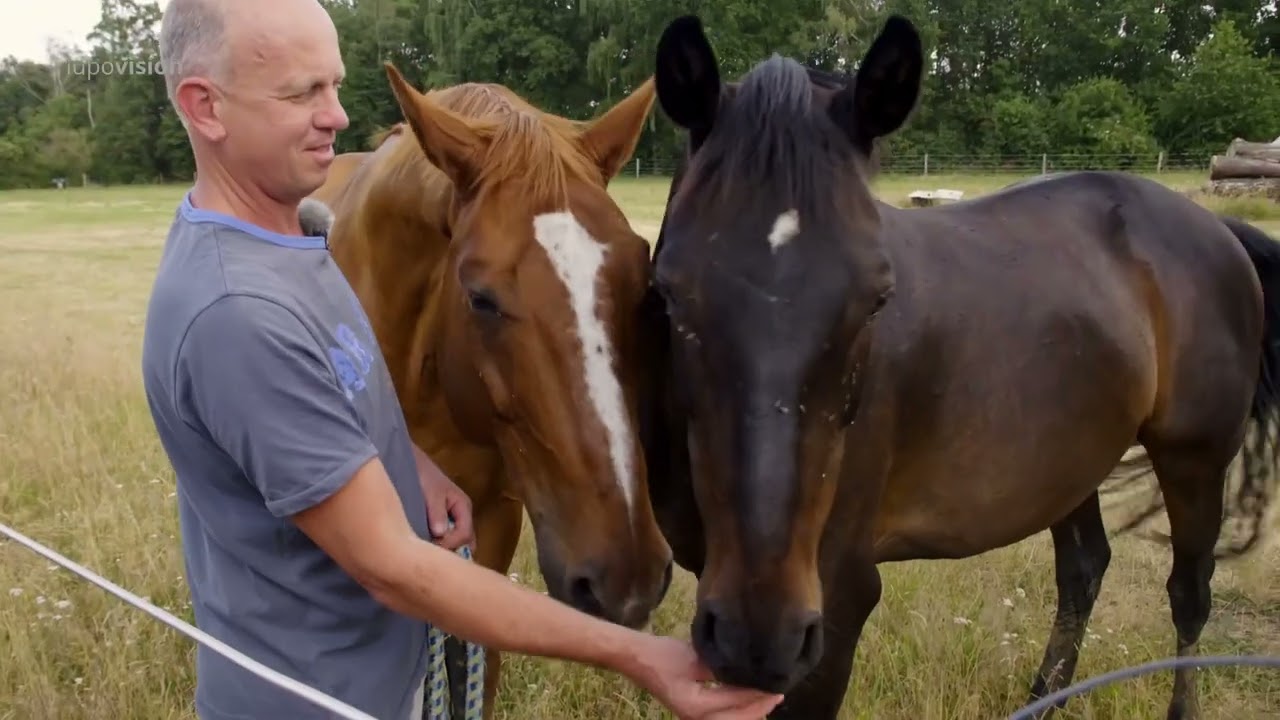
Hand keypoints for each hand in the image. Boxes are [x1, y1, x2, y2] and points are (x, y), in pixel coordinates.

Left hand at [412, 445, 473, 551]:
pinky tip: (421, 548)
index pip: (465, 534)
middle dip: (451, 551)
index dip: (450, 544)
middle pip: (464, 542)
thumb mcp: (431, 491)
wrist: (408, 463)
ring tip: (424, 553)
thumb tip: (440, 534)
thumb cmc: (422, 474)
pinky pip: (443, 540)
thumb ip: (436, 512)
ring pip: (455, 542)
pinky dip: (436, 546)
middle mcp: (460, 516)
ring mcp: (450, 520)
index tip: (430, 549)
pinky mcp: (438, 523)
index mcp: (463, 506)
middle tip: (430, 556)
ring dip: (443, 549)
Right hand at [630, 635, 783, 719]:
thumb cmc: (662, 655)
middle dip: (758, 709)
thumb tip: (747, 672)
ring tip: (766, 699)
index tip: (777, 686)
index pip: (737, 703)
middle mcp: (696, 718)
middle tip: (777, 695)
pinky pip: (720, 718)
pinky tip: (745, 700)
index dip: (758, 696)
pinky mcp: (691, 712)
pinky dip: (736, 712)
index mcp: (697, 707)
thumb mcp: (695, 659)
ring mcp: (692, 717)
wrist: (637, 658)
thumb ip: (721, 670)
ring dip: (748, 712)